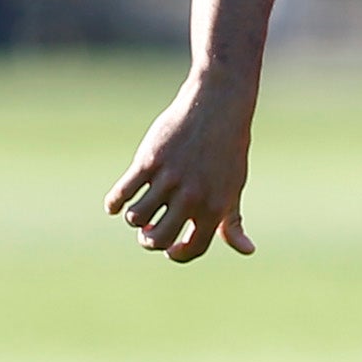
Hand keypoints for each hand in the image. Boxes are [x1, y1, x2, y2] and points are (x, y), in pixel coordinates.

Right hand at [107, 74, 257, 261]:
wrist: (216, 107)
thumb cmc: (227, 151)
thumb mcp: (233, 188)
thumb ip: (233, 223)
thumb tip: (247, 251)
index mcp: (213, 208)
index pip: (191, 249)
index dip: (178, 254)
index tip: (170, 248)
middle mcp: (191, 197)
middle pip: (158, 239)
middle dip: (150, 241)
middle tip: (149, 231)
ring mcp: (168, 179)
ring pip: (137, 217)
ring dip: (135, 220)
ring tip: (141, 211)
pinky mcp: (149, 161)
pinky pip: (123, 192)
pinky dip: (114, 203)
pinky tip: (115, 205)